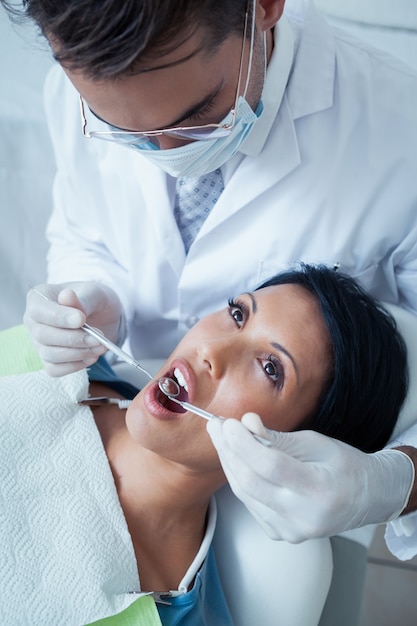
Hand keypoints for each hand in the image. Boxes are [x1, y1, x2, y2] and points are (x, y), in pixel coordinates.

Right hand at [24, 281, 124, 375]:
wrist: (102, 315)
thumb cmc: (93, 299)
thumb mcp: (93, 293)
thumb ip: (81, 298)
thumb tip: (66, 296)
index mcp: (38, 298)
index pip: (40, 311)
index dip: (59, 318)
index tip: (81, 320)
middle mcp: (33, 321)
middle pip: (43, 336)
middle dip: (73, 339)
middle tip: (98, 338)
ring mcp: (39, 342)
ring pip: (50, 355)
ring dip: (78, 353)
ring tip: (101, 346)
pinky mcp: (49, 359)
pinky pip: (55, 369)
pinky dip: (75, 366)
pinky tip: (92, 356)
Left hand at [207, 412, 414, 541]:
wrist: (365, 499)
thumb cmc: (343, 465)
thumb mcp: (316, 442)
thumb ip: (278, 437)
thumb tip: (246, 423)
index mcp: (320, 490)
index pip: (271, 466)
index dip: (244, 444)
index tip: (227, 423)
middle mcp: (304, 517)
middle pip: (251, 482)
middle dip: (228, 450)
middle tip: (215, 425)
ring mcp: (291, 531)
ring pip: (245, 493)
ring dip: (229, 462)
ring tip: (221, 437)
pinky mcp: (281, 534)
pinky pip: (251, 503)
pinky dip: (240, 478)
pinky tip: (236, 458)